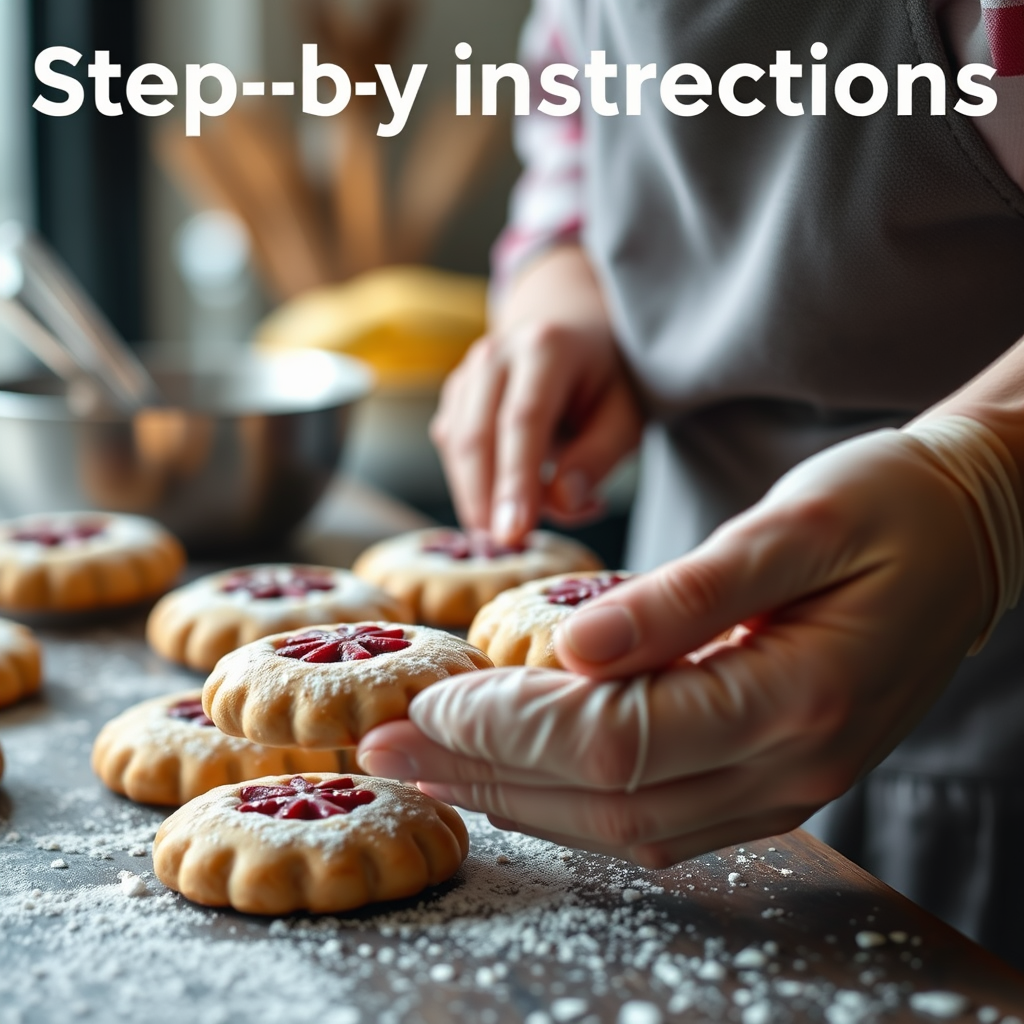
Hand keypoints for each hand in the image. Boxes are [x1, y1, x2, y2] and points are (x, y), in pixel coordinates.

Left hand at [359, 429, 992, 865]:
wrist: (969, 532)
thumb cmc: (886, 508)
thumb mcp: (792, 526)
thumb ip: (686, 595)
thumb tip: (572, 646)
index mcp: (799, 696)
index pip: (617, 740)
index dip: (510, 728)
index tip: (427, 700)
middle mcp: (794, 764)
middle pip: (609, 802)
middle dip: (486, 776)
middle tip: (387, 748)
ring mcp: (789, 783)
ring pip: (627, 828)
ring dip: (518, 800)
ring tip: (429, 767)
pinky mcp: (776, 775)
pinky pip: (658, 816)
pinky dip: (573, 801)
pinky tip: (517, 775)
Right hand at [430, 245, 642, 542]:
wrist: (570, 327)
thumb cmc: (604, 379)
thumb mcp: (624, 415)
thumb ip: (597, 459)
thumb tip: (563, 503)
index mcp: (544, 348)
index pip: (522, 422)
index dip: (515, 482)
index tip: (513, 533)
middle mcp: (494, 353)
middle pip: (476, 436)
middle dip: (484, 500)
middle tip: (505, 549)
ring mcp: (466, 373)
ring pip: (456, 446)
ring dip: (478, 497)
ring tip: (518, 527)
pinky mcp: (453, 397)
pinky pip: (452, 448)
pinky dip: (474, 483)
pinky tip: (508, 498)